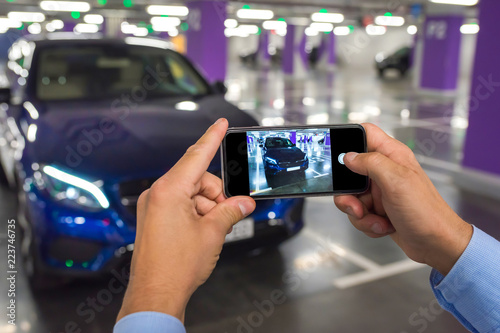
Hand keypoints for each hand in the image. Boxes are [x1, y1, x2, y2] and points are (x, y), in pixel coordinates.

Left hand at [116, 118, 255, 322]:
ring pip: (192, 193)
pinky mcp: (154, 218)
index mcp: (168, 191)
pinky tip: (202, 232)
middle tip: (226, 216)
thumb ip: (231, 211)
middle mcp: (157, 194)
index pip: (196, 156)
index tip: (220, 124)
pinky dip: (196, 213)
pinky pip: (181, 204)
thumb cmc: (175, 268)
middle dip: (216, 195)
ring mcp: (153, 206)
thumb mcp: (213, 233)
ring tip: (211, 231)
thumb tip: (244, 203)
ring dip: (207, 208)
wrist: (155, 294)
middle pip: (198, 179)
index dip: (212, 138)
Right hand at [334, 123, 471, 275]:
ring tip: (376, 219)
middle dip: (348, 192)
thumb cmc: (426, 212)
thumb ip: (370, 163)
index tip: (337, 156)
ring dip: (359, 213)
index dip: (349, 138)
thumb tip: (348, 156)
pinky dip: (367, 223)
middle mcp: (385, 171)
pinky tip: (382, 226)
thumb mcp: (396, 181)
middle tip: (356, 203)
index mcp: (392, 156)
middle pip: (349, 171)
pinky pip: (359, 213)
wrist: (437, 244)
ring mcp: (381, 191)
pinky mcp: (379, 209)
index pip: (366, 133)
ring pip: (352, 197)